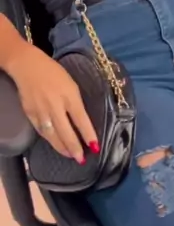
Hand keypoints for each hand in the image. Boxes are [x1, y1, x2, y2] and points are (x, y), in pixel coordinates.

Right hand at [8, 45, 98, 163]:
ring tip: (70, 156)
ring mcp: (41, 111)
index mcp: (69, 96)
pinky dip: (50, 140)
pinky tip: (55, 144)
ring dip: (62, 148)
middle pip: (66, 132)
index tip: (95, 147)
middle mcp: (55, 106)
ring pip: (53, 135)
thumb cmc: (54, 73)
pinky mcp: (30, 114)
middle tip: (81, 159)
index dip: (88, 134)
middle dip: (74, 147)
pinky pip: (42, 131)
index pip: (81, 119)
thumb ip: (75, 103)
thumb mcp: (71, 84)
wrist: (28, 66)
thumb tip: (81, 121)